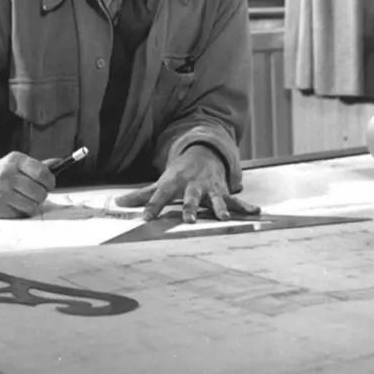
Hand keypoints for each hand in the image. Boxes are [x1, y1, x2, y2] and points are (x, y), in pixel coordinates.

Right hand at [0, 152, 55, 218]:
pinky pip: (20, 213)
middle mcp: (7, 174)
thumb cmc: (2, 174)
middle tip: (35, 193)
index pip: (42, 172)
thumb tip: (58, 163)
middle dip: (41, 195)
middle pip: (39, 191)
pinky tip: (13, 204)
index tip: (49, 185)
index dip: (50, 181)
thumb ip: (38, 165)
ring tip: (24, 199)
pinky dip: (21, 211)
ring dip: (32, 204)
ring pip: (32, 205)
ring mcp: (1, 191)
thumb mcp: (17, 164)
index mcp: (15, 160)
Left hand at [114, 145, 259, 221]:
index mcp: (174, 183)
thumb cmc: (178, 174)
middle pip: (190, 197)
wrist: (202, 154)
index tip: (146, 218)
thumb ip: (141, 195)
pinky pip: (235, 200)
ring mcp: (209, 188)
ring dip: (219, 208)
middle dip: (190, 208)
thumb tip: (117, 203)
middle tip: (189, 220)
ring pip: (214, 199)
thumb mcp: (160, 182)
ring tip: (224, 218)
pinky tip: (257, 212)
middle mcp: (192, 185)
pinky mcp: (223, 190)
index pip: (160, 195)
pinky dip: (246, 206)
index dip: (152, 206)